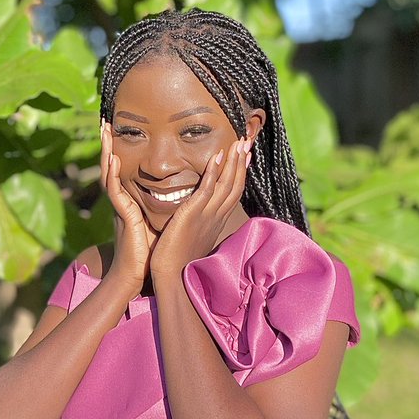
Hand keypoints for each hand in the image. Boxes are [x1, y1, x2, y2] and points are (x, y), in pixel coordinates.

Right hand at [99, 119, 156, 297]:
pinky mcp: (121, 215)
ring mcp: (119, 206)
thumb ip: (168, 207)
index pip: (123, 170)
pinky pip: (114, 190)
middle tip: (106, 123)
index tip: (119, 132)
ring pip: (109, 172)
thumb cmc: (150, 252)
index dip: (120, 151)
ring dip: (106, 150)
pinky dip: (112, 173)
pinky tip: (114, 158)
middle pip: (112, 166)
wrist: (136, 274)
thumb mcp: (161, 222)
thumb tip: (188, 194)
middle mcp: (122, 200)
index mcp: (130, 201)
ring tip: (105, 131)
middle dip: (108, 144)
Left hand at [149, 135, 251, 282]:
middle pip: (236, 185)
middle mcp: (217, 216)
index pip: (233, 193)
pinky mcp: (193, 214)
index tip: (245, 157)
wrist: (172, 276)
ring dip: (234, 161)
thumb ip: (198, 223)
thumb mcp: (193, 236)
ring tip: (239, 142)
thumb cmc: (178, 260)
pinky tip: (218, 155)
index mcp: (217, 221)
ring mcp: (207, 215)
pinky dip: (214, 171)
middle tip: (247, 142)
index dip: (240, 174)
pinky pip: (207, 188)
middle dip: (242, 162)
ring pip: (227, 184)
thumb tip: (197, 217)